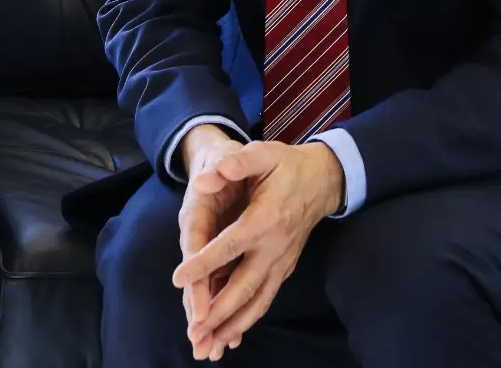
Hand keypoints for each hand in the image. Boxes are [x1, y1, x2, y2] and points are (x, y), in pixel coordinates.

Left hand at [172, 140, 343, 357]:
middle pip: (244, 286)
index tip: (178, 278)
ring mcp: (281, 262)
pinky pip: (265, 300)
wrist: (322, 181)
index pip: (230, 246)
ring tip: (209, 346)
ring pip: (257, 301)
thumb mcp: (263, 154)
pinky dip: (248, 320)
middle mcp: (274, 247)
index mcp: (265, 219)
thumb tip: (206, 176)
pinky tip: (231, 336)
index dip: (204, 263)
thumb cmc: (287, 166)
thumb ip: (236, 163)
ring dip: (232, 326)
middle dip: (218, 312)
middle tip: (194, 333)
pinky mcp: (284, 269)